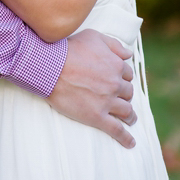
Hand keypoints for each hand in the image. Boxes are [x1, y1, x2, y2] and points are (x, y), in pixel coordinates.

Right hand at [47, 28, 136, 147]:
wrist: (48, 67)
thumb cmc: (68, 48)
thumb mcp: (93, 37)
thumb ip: (114, 44)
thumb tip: (129, 54)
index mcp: (116, 66)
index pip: (127, 74)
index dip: (122, 76)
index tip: (117, 80)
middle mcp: (115, 85)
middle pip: (128, 93)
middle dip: (125, 94)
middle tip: (119, 97)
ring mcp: (107, 102)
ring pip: (126, 111)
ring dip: (129, 115)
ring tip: (129, 119)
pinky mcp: (97, 117)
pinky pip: (116, 130)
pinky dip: (126, 138)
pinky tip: (130, 143)